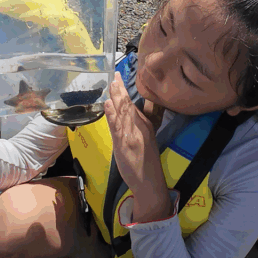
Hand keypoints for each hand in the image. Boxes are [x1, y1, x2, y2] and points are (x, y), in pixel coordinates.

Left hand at [104, 75, 170, 222]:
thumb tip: (127, 113)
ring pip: (123, 111)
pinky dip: (112, 112)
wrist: (149, 183)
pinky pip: (117, 125)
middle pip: (129, 105)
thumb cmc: (146, 164)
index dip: (125, 91)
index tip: (119, 78)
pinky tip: (108, 103)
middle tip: (115, 75)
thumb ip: (137, 127)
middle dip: (121, 89)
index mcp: (146, 126)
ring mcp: (132, 134)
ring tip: (112, 82)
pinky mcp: (124, 143)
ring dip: (117, 96)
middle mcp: (140, 127)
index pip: (134, 105)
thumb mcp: (145, 141)